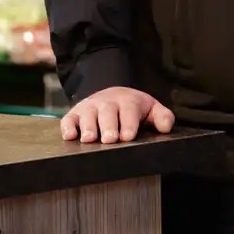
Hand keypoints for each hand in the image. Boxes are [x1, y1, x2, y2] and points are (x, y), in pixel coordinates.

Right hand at [60, 87, 174, 144]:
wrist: (112, 95)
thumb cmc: (134, 109)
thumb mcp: (151, 109)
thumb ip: (162, 117)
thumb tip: (166, 128)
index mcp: (128, 102)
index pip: (129, 111)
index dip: (129, 123)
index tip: (128, 136)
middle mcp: (108, 103)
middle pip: (108, 113)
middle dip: (108, 126)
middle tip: (109, 139)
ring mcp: (89, 108)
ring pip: (87, 116)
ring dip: (88, 127)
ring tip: (89, 139)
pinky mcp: (74, 114)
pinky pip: (68, 119)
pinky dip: (67, 127)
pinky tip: (69, 136)